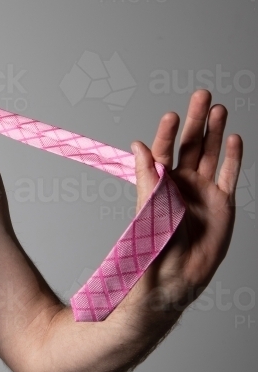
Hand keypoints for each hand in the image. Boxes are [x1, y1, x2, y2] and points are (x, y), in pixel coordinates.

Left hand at [131, 90, 243, 312]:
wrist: (173, 276)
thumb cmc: (153, 246)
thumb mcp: (149, 206)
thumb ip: (147, 176)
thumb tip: (136, 144)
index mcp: (159, 183)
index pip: (163, 150)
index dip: (168, 133)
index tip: (171, 114)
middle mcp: (181, 184)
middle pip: (191, 146)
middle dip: (197, 121)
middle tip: (202, 95)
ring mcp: (203, 193)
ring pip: (212, 156)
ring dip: (216, 133)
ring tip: (219, 109)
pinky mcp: (223, 205)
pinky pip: (229, 176)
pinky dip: (233, 158)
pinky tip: (235, 138)